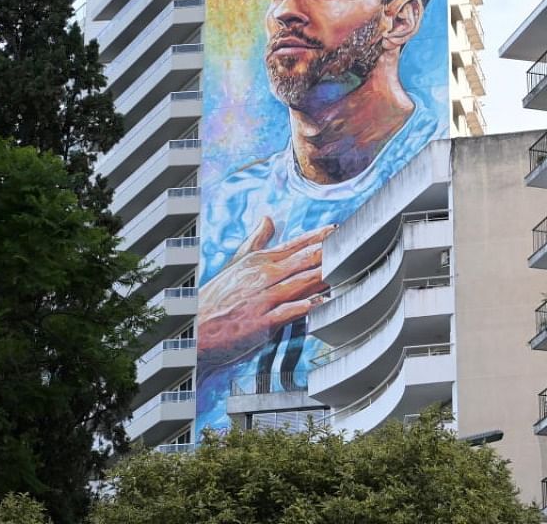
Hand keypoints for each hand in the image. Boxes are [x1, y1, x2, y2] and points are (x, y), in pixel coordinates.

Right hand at [197, 216, 335, 362]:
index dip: (319, 236)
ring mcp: (263, 298)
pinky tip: (324, 302)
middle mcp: (263, 276)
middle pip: (304, 259)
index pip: (295, 244)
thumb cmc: (216, 298)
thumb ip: (256, 242)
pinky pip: (288, 312)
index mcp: (259, 261)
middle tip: (354, 241)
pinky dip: (306, 306)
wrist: (193, 329)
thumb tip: (268, 218)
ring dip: (325, 274)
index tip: (340, 228)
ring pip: (301, 282)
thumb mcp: (235, 265)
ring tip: (348, 267)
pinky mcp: (261, 322)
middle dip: (329, 251)